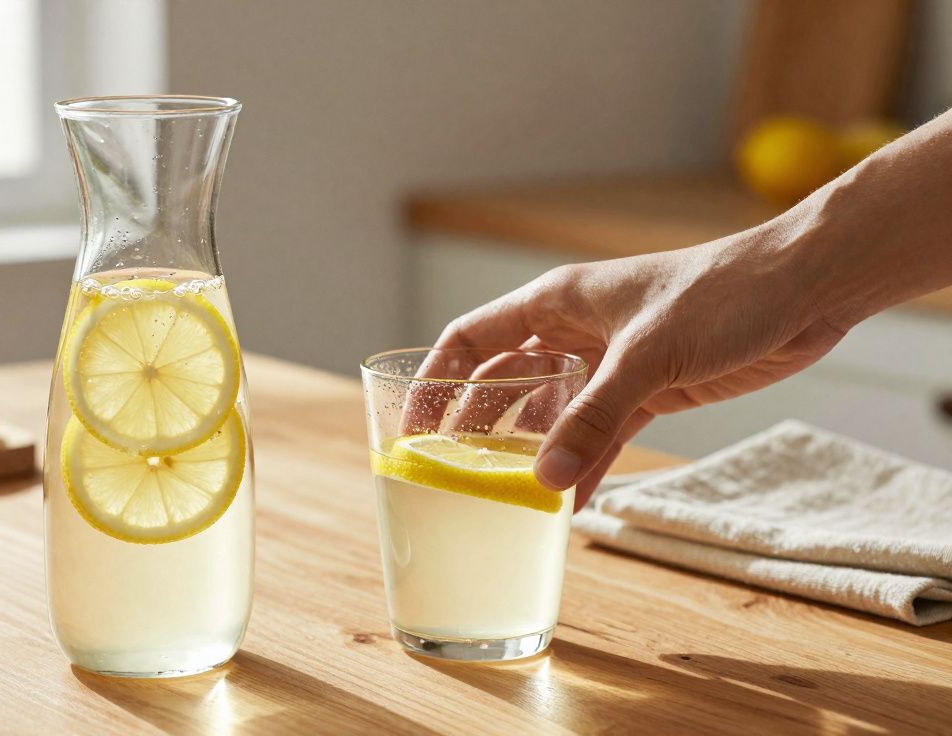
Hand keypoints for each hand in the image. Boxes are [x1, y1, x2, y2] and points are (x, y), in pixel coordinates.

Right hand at [427, 229, 849, 509]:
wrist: (803, 287)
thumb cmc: (720, 292)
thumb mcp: (647, 356)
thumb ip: (593, 419)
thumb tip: (542, 480)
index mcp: (554, 302)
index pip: (470, 338)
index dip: (436, 379)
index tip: (412, 426)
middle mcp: (573, 332)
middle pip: (504, 381)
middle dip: (477, 427)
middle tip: (451, 476)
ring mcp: (609, 363)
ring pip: (552, 414)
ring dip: (532, 453)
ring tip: (505, 499)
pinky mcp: (649, 389)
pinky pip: (600, 434)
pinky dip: (583, 465)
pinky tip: (567, 502)